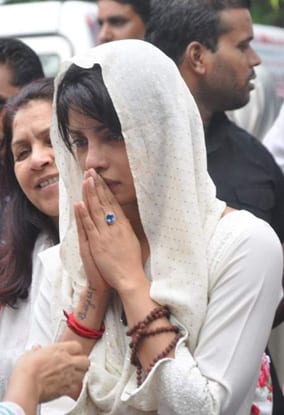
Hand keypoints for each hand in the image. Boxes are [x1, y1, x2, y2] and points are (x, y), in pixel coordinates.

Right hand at [4, 341, 88, 412]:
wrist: (27, 385)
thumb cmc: (28, 369)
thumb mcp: (30, 354)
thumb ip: (37, 351)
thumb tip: (36, 350)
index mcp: (60, 350)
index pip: (77, 346)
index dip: (74, 349)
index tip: (71, 352)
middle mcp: (68, 362)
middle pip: (85, 361)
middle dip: (82, 362)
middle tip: (76, 363)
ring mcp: (68, 376)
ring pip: (83, 374)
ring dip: (79, 375)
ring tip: (72, 375)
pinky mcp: (66, 389)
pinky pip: (75, 388)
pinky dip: (72, 387)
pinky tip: (66, 386)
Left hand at [76, 169, 144, 291]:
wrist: (130, 278)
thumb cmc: (133, 262)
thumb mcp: (134, 241)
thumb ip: (128, 228)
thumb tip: (126, 218)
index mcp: (124, 225)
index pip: (113, 203)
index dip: (105, 190)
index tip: (100, 179)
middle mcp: (115, 226)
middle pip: (105, 202)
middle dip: (97, 186)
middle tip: (91, 172)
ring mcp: (106, 234)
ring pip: (96, 210)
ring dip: (90, 194)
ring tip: (85, 180)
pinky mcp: (97, 243)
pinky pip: (89, 226)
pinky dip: (84, 214)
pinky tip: (79, 203)